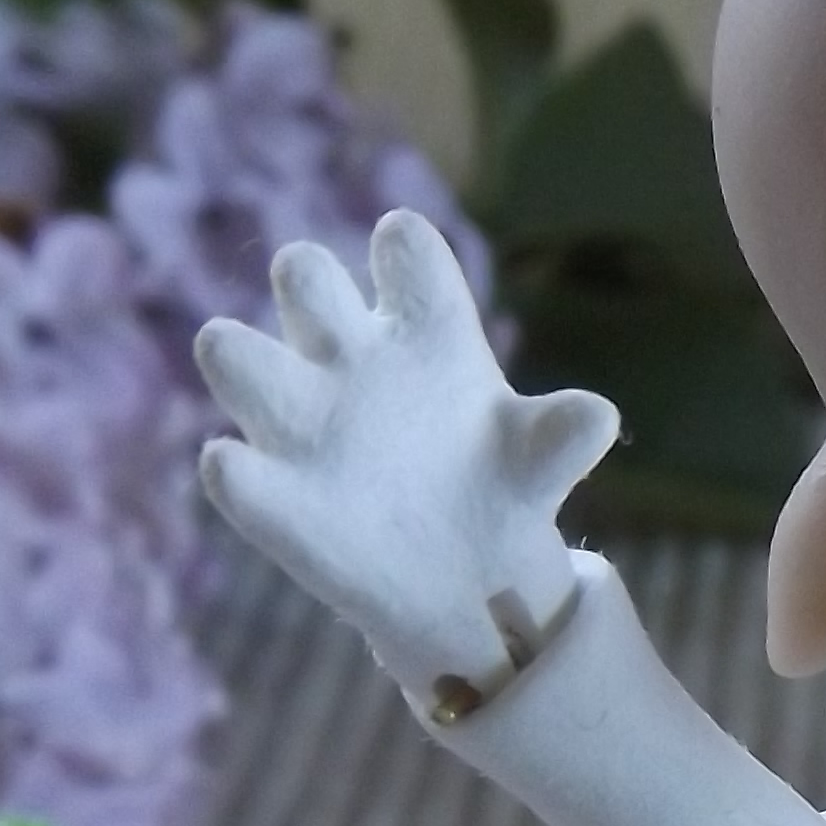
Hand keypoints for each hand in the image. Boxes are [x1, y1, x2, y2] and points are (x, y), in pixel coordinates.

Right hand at [195, 212, 616, 708]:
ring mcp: (300, 424)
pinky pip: (229, 471)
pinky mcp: (275, 499)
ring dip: (241, 357)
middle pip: (302, 274)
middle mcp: (347, 359)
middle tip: (343, 340)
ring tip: (298, 407)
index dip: (402, 248)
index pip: (403, 250)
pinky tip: (260, 482)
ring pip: (228, 350)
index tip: (406, 264)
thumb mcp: (540, 463)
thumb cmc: (501, 490)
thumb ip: (562, 437)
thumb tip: (598, 419)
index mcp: (420, 330)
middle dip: (308, 284)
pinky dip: (235, 471)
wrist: (469, 577)